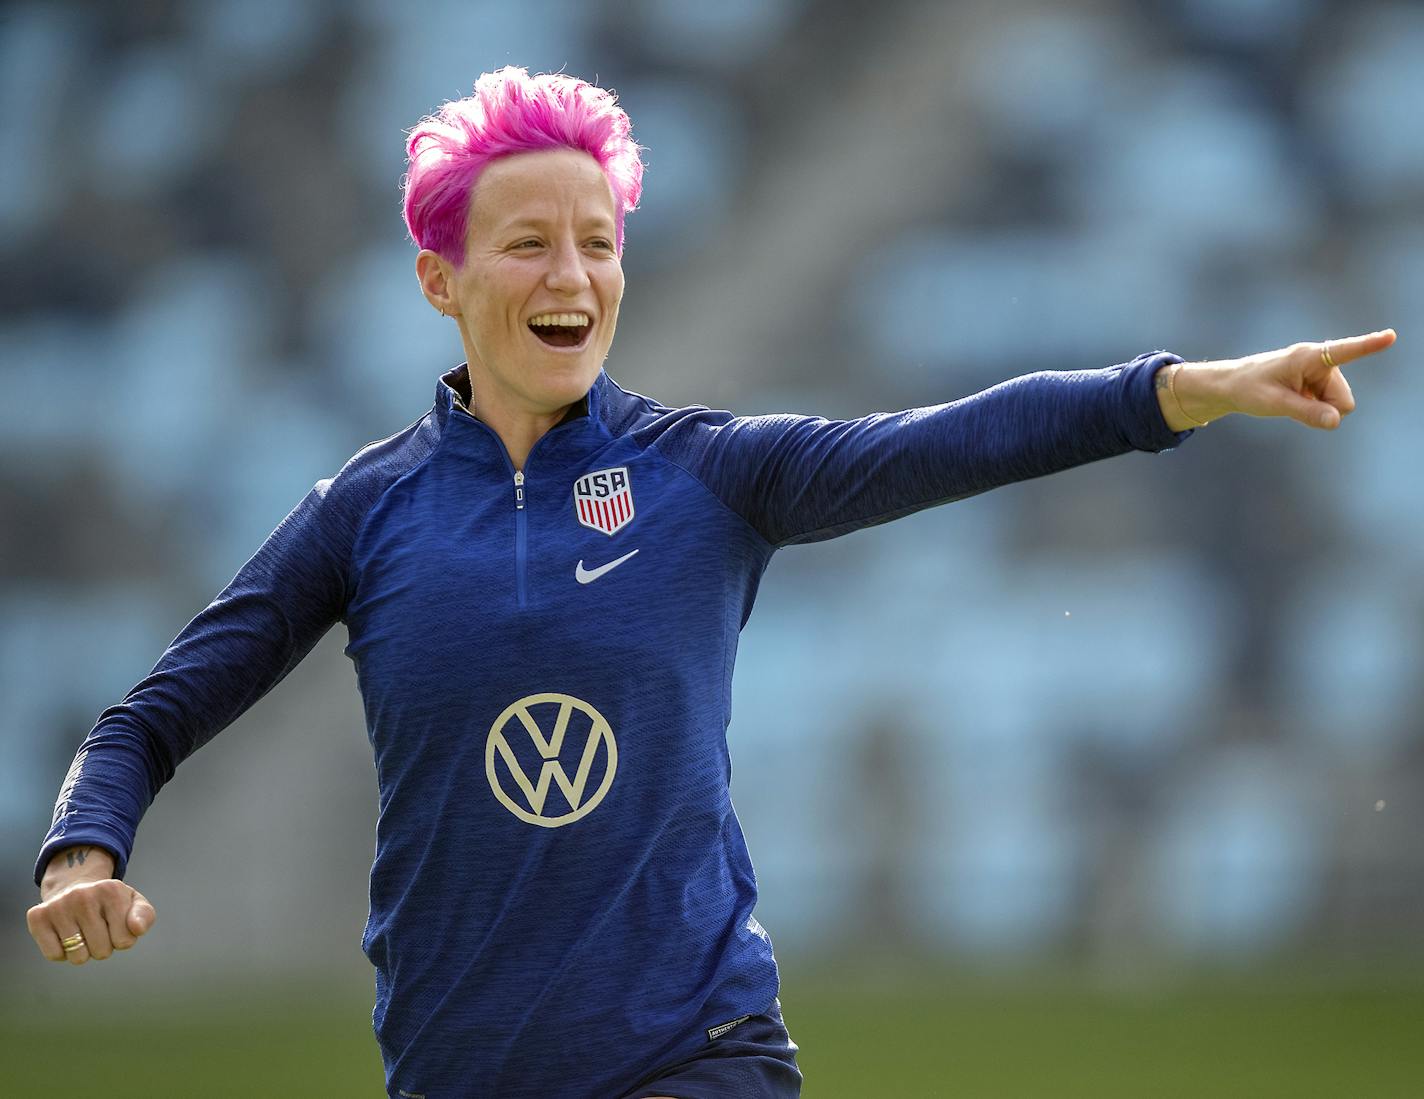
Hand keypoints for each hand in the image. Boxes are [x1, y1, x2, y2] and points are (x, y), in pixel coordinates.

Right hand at [27, 846, 155, 965]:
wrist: (76, 887)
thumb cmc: (110, 902)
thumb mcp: (133, 903)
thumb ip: (144, 916)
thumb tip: (136, 929)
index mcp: (112, 890)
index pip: (125, 941)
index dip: (122, 940)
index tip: (116, 925)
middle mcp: (83, 895)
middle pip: (102, 952)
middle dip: (103, 947)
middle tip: (98, 929)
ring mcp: (58, 905)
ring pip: (78, 957)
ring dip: (83, 952)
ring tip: (83, 932)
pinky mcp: (37, 917)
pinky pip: (54, 956)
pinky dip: (62, 953)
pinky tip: (65, 935)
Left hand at [1166, 329, 1397, 430]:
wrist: (1232, 386)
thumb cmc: (1249, 390)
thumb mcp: (1274, 404)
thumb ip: (1305, 412)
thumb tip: (1336, 421)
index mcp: (1308, 357)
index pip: (1344, 351)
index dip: (1369, 345)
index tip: (1390, 336)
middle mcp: (1320, 361)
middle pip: (1344, 400)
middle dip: (1326, 410)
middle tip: (1292, 404)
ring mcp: (1321, 373)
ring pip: (1338, 406)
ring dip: (1318, 410)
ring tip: (1290, 401)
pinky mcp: (1319, 383)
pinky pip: (1329, 407)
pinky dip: (1314, 410)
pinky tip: (1295, 402)